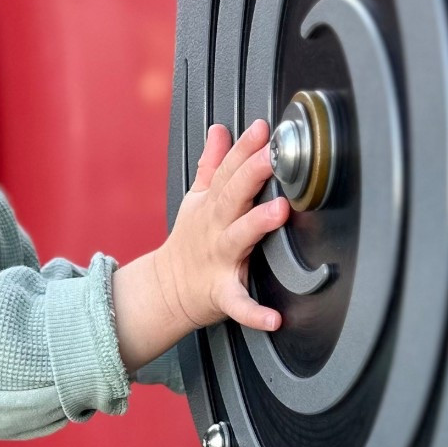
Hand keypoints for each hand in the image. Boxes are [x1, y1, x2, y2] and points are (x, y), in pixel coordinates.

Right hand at [160, 120, 287, 332]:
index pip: (227, 170)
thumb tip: (220, 130)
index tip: (262, 128)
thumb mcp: (196, 199)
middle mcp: (215, 228)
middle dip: (252, 173)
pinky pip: (239, 303)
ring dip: (257, 224)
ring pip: (238, 238)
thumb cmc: (189, 243)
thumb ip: (212, 165)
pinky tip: (273, 318)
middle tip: (273, 155)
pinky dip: (254, 313)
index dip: (244, 147)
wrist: (167, 290)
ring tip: (280, 212)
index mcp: (211, 205)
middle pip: (233, 195)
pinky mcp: (222, 293)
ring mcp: (218, 260)